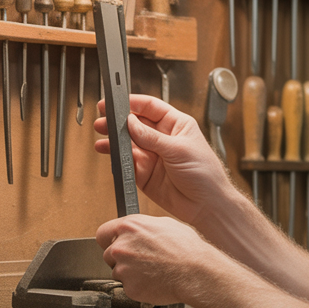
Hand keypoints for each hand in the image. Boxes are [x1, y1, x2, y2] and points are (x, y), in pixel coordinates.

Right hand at [94, 95, 237, 226]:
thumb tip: (131, 122)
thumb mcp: (178, 149)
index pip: (151, 107)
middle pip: (135, 124)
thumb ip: (151, 137)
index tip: (116, 101)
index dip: (132, 103)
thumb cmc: (205, 175)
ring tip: (102, 138)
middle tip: (103, 120)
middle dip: (119, 121)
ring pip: (128, 143)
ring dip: (114, 140)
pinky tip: (109, 154)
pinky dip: (116, 158)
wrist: (206, 206)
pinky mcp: (145, 174)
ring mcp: (153, 156)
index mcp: (176, 125)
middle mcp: (163, 139)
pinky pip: (127, 163)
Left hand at [97, 215, 230, 305]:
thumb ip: (143, 226)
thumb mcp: (165, 224)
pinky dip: (138, 287)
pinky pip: (128, 287)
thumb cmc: (186, 249)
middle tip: (141, 261)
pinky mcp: (129, 287)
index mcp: (129, 227)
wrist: (195, 273)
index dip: (109, 240)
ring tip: (151, 271)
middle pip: (108, 255)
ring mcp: (123, 268)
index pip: (103, 233)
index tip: (113, 245)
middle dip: (121, 259)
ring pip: (118, 272)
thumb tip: (137, 229)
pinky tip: (153, 281)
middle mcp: (121, 247)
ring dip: (130, 273)